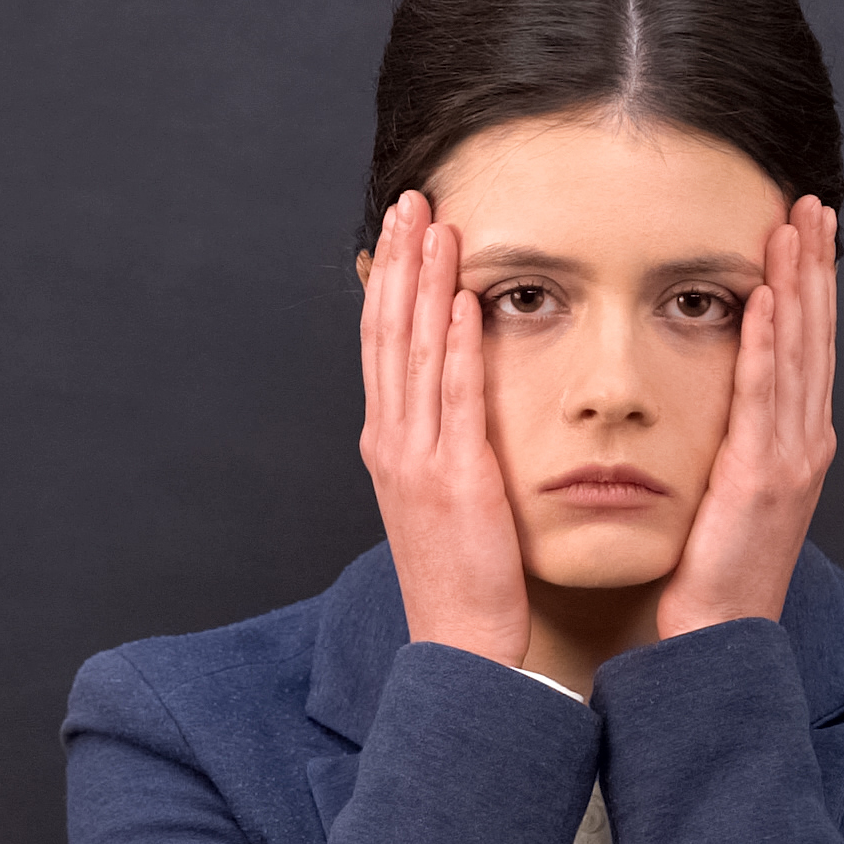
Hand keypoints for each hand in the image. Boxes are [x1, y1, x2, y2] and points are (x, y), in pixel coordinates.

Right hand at [359, 189, 527, 663]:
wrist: (459, 642)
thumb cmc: (459, 575)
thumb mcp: (436, 497)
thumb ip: (437, 440)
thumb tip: (449, 390)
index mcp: (387, 443)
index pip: (381, 343)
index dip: (390, 280)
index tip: (402, 229)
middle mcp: (392, 442)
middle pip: (388, 333)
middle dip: (400, 262)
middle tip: (412, 201)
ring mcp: (418, 458)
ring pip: (414, 352)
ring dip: (426, 284)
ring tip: (437, 226)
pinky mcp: (455, 476)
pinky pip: (452, 399)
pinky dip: (453, 346)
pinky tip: (462, 301)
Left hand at [654, 193, 836, 637]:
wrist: (720, 639)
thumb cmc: (716, 574)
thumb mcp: (731, 495)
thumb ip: (737, 444)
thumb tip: (722, 402)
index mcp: (797, 445)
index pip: (807, 348)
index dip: (809, 287)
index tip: (803, 233)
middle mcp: (804, 444)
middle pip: (815, 338)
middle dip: (814, 268)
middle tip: (812, 206)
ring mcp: (789, 460)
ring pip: (798, 356)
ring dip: (797, 287)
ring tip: (793, 230)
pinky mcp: (760, 477)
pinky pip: (764, 398)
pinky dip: (768, 345)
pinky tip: (766, 300)